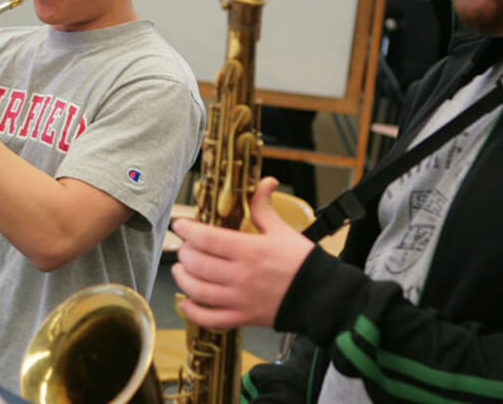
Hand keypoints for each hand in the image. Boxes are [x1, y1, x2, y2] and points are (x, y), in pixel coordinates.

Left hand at [170, 177, 314, 328]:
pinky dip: (194, 312)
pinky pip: (211, 319)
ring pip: (199, 290)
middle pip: (198, 263)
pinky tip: (187, 303)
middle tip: (185, 247)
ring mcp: (240, 299)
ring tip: (181, 269)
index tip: (180, 225)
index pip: (207, 238)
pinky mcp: (243, 317)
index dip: (187, 230)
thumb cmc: (303, 262)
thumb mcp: (282, 230)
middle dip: (185, 253)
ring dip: (183, 278)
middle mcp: (241, 275)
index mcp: (249, 250)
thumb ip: (263, 207)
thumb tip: (264, 182)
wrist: (323, 296)